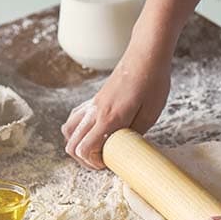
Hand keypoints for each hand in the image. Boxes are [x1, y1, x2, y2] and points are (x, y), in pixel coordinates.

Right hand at [61, 52, 170, 168]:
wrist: (146, 55)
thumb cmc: (152, 82)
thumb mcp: (150, 114)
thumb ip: (135, 134)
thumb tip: (125, 148)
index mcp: (110, 119)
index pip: (84, 149)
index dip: (93, 163)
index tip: (108, 163)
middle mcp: (95, 113)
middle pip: (72, 144)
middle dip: (83, 159)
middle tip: (101, 161)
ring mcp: (92, 105)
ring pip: (68, 131)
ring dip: (77, 144)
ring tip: (95, 148)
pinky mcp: (93, 99)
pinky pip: (74, 117)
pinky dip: (76, 129)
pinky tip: (92, 131)